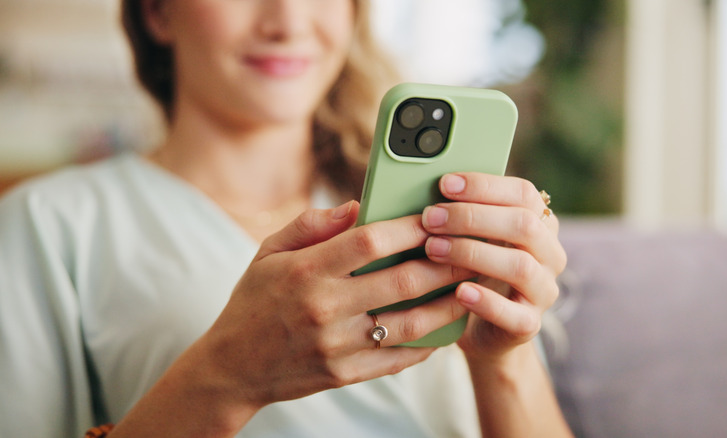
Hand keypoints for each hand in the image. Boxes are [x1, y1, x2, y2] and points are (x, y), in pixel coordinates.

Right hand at [197, 200, 473, 408]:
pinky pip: (398, 358)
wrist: (231, 368)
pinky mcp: (345, 374)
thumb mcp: (269, 252)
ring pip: (409, 324)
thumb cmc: (253, 301)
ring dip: (447, 306)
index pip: (370, 241)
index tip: (437, 216)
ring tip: (469, 288)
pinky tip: (445, 328)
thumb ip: (311, 224)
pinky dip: (427, 343)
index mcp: (306, 271)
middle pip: (401, 281)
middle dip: (444, 263)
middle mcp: (324, 308)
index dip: (410, 226)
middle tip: (470, 249)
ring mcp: (337, 345)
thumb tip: (357, 205)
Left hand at [421, 173, 566, 361]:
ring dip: (472, 253)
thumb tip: (431, 187)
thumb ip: (466, 213)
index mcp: (541, 224)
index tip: (445, 184)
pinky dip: (486, 301)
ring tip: (433, 249)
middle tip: (430, 218)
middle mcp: (550, 255)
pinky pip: (514, 314)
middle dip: (472, 217)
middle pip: (523, 225)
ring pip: (520, 266)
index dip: (484, 185)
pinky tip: (460, 291)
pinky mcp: (530, 325)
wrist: (482, 328)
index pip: (523, 193)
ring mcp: (544, 291)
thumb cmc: (473, 270)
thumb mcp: (474, 237)